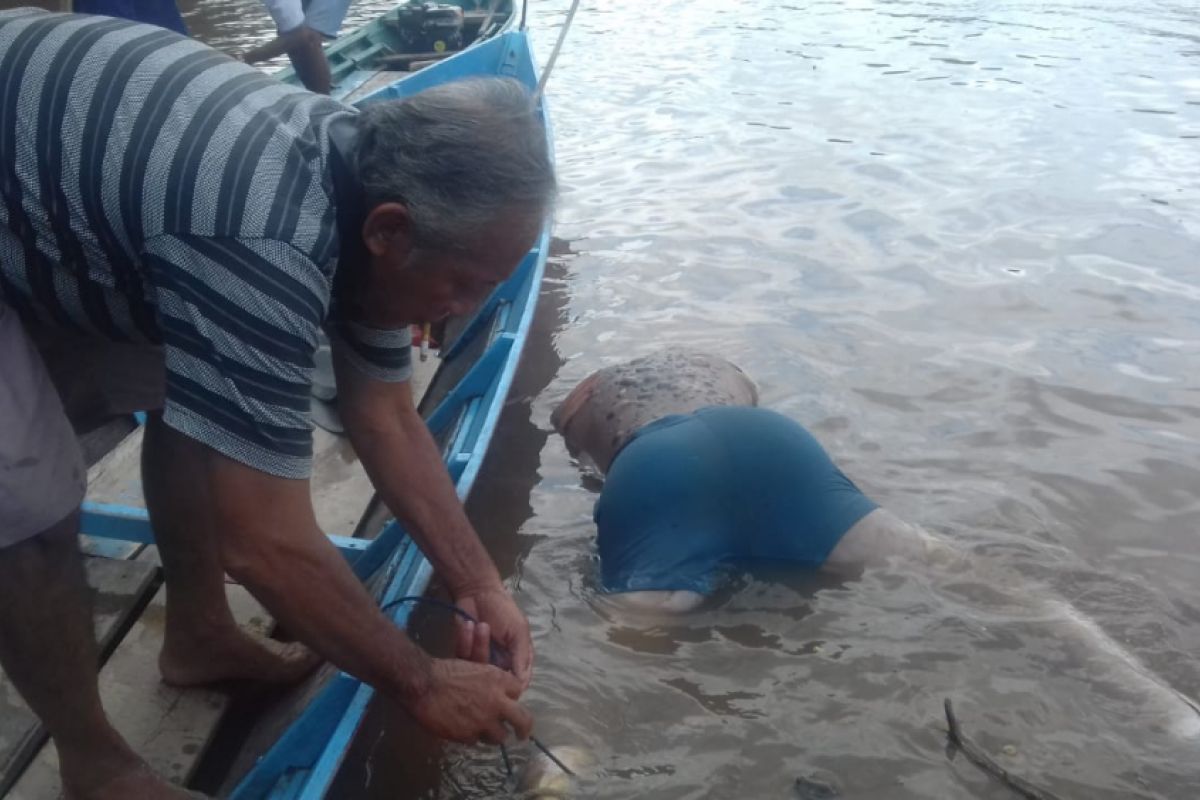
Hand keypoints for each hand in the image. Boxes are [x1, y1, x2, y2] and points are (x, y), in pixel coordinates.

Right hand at [408, 658, 532, 743]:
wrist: (423, 684)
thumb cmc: (445, 671)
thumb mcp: (474, 668)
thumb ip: (490, 682)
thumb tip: (497, 693)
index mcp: (498, 680)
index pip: (518, 691)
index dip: (512, 698)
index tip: (508, 703)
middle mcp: (497, 701)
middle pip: (523, 720)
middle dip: (524, 729)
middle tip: (521, 735)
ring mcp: (484, 721)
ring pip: (500, 737)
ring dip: (493, 735)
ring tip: (484, 732)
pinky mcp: (468, 735)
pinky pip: (476, 741)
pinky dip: (471, 737)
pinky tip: (462, 729)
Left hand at [454, 585, 533, 690]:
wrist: (477, 591)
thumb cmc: (503, 609)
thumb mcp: (518, 631)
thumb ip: (521, 657)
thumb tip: (522, 685)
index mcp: (518, 658)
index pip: (518, 681)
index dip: (512, 685)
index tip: (505, 682)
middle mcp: (500, 663)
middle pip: (496, 681)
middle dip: (491, 666)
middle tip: (488, 649)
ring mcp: (481, 659)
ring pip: (479, 671)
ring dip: (479, 646)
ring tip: (481, 624)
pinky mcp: (464, 654)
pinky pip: (463, 660)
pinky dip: (465, 643)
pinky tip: (469, 625)